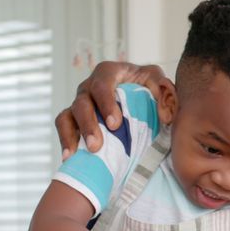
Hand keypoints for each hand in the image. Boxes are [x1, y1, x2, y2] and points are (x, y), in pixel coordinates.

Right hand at [55, 62, 169, 159]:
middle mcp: (89, 86)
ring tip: (85, 154)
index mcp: (109, 72)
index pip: (103, 84)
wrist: (140, 98)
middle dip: (88, 125)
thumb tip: (166, 116)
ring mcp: (79, 102)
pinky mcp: (73, 117)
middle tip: (96, 146)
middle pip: (82, 102)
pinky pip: (63, 126)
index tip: (115, 125)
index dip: (106, 103)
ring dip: (73, 135)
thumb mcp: (159, 84)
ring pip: (67, 115)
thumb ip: (166, 93)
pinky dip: (65, 141)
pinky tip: (70, 158)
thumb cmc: (148, 89)